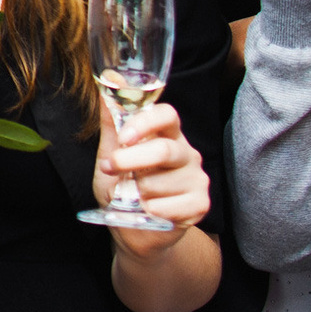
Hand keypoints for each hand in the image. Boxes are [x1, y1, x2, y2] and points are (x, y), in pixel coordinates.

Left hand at [94, 101, 209, 257]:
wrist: (135, 231)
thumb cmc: (123, 188)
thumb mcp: (110, 154)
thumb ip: (113, 122)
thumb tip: (109, 80)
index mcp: (167, 135)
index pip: (167, 115)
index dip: (146, 122)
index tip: (124, 137)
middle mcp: (186, 153)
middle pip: (163, 149)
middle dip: (130, 161)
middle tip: (110, 168)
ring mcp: (197, 178)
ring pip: (160, 182)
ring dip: (137, 192)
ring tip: (135, 196)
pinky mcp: (201, 204)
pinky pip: (169, 207)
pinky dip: (150, 211)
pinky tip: (149, 210)